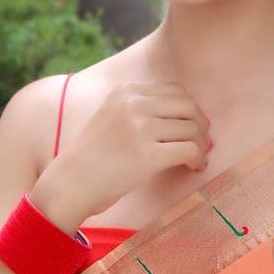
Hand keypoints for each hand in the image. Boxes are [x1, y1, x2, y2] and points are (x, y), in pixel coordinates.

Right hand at [56, 79, 210, 220]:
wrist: (71, 183)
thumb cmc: (93, 157)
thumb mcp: (112, 117)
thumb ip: (140, 109)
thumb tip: (187, 117)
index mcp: (126, 91)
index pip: (175, 90)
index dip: (190, 109)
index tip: (193, 127)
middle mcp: (134, 104)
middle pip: (188, 106)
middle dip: (201, 126)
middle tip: (202, 145)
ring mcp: (140, 128)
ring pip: (193, 129)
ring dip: (201, 146)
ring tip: (196, 160)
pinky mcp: (148, 155)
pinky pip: (190, 150)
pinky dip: (197, 159)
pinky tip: (191, 168)